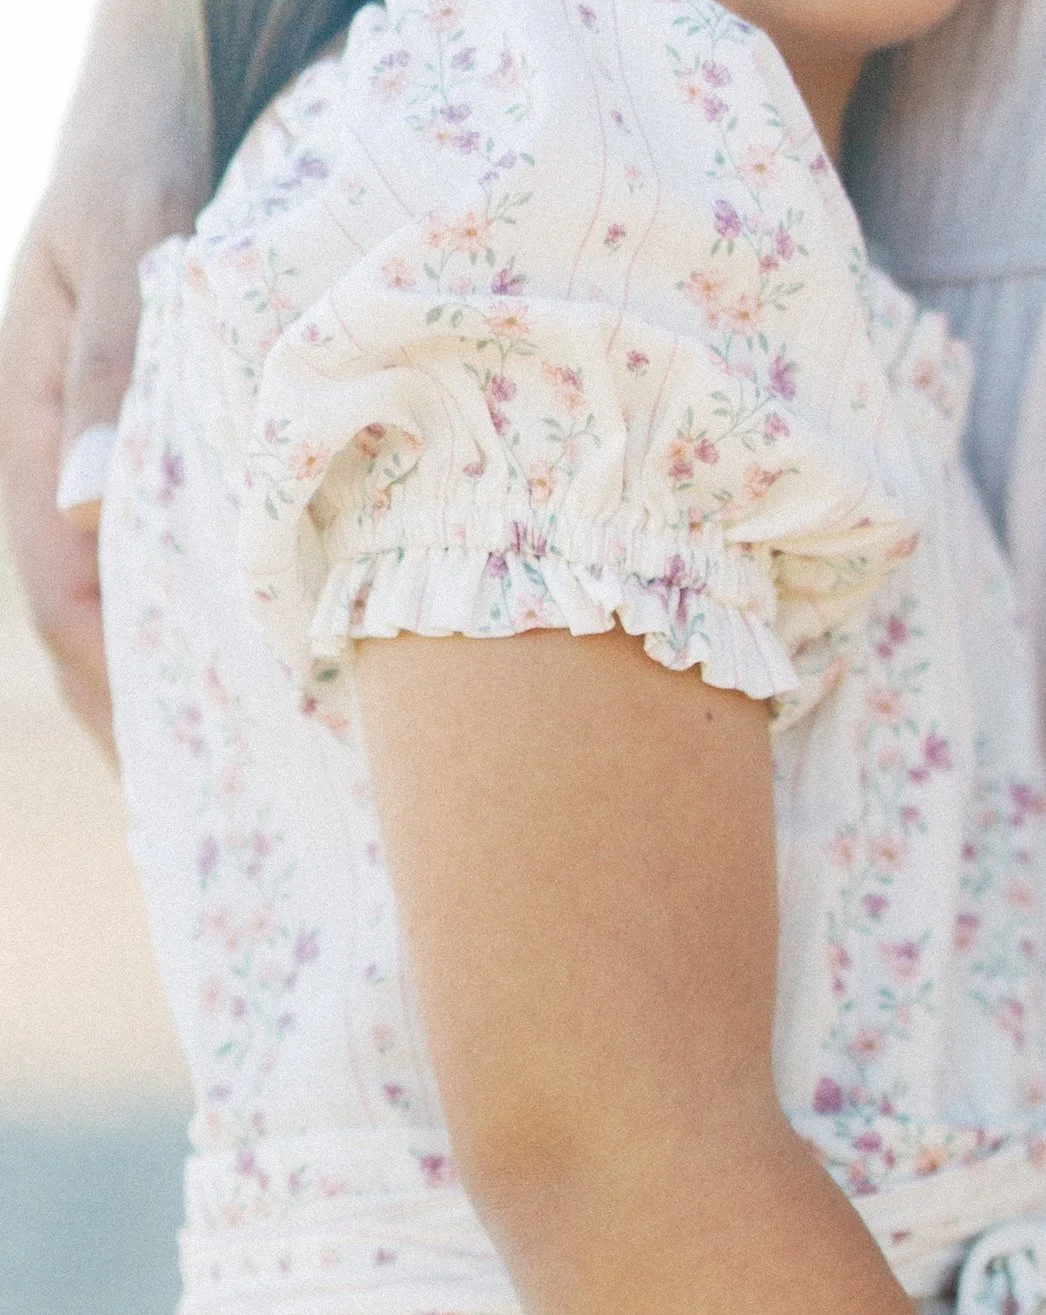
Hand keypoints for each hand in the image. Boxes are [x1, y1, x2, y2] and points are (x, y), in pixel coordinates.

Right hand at [0, 0, 210, 750]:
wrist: (203, 45)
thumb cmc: (158, 125)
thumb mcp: (135, 230)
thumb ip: (116, 368)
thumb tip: (88, 513)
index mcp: (44, 412)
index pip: (65, 596)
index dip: (119, 695)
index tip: (185, 775)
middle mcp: (85, 445)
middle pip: (108, 622)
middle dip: (161, 719)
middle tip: (239, 816)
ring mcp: (137, 444)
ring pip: (159, 594)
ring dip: (208, 680)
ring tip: (277, 775)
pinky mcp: (203, 434)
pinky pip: (212, 549)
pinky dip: (249, 617)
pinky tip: (311, 670)